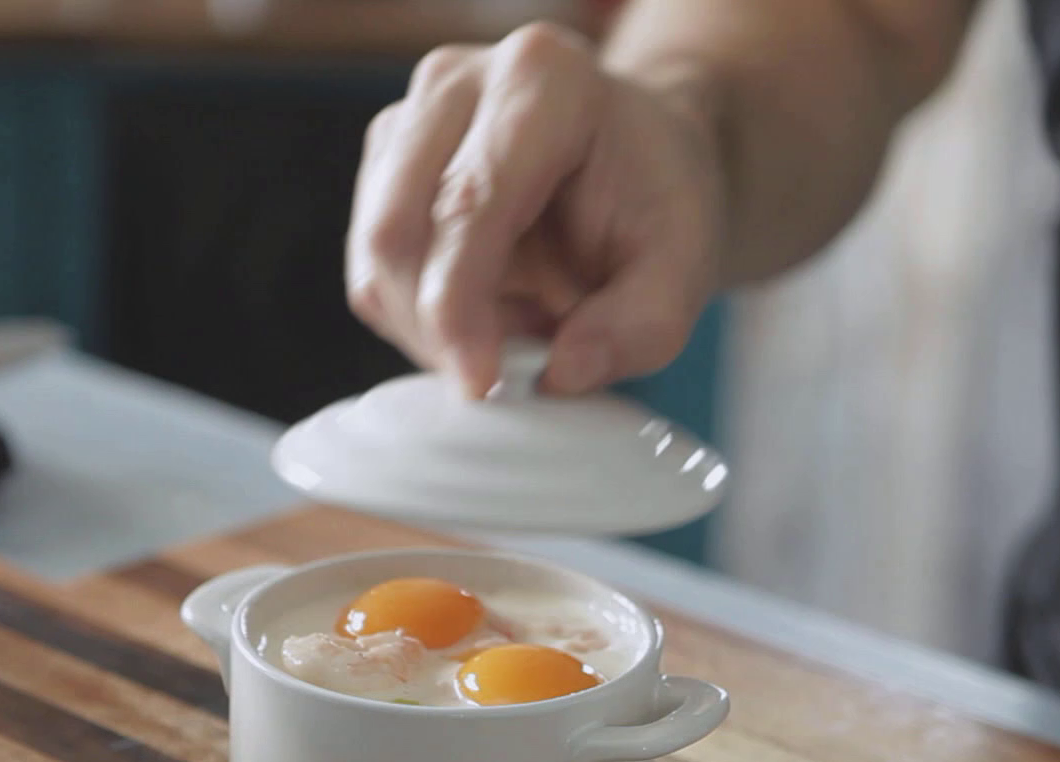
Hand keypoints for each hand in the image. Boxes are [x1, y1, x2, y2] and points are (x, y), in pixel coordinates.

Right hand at [346, 22, 725, 397]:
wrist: (635, 158)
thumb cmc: (655, 198)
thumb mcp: (686, 265)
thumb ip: (641, 325)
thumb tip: (561, 373)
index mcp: (545, 79)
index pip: (468, 203)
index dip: (459, 307)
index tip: (481, 383)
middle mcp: (459, 81)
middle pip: (397, 229)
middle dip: (439, 327)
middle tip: (503, 376)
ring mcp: (410, 118)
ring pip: (375, 255)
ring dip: (429, 326)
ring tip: (512, 331)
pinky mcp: (384, 163)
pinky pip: (372, 269)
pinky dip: (418, 316)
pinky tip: (481, 315)